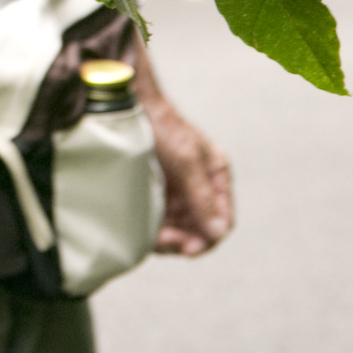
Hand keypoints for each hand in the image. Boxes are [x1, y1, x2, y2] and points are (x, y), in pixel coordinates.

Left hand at [148, 102, 233, 255]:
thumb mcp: (185, 160)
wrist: (130, 104)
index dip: (208, 238)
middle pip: (200, 229)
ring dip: (168, 238)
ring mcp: (177, 191)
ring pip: (179, 229)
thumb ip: (202, 196)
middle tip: (164, 242)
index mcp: (215, 175)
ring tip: (153, 238)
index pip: (222, 219)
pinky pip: (161, 220)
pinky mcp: (157, 192)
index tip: (188, 248)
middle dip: (184, 240)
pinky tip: (144, 231)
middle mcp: (199, 186)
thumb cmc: (162, 126)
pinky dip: (155, 229)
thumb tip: (218, 232)